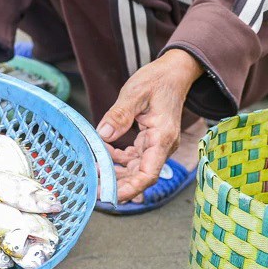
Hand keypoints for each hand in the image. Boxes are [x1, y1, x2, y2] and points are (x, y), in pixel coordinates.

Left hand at [96, 49, 203, 202]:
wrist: (173, 73)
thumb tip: (103, 134)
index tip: (111, 196)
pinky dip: (117, 158)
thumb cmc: (158, 80)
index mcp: (162, 137)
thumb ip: (119, 114)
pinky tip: (102, 153)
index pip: (148, 173)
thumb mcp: (135, 93)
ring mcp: (155, 144)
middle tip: (93, 190)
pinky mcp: (149, 141)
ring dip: (115, 173)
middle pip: (140, 175)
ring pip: (135, 168)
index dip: (130, 188)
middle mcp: (161, 145)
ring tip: (94, 174)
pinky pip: (132, 157)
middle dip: (118, 185)